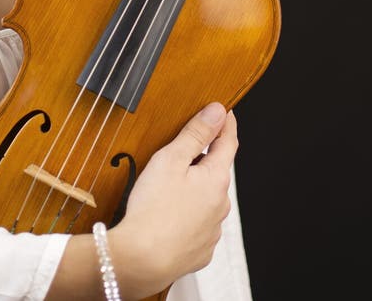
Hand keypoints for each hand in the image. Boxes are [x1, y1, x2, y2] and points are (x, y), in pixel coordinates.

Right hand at [108, 102, 237, 298]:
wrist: (142, 259)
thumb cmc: (153, 208)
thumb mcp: (172, 158)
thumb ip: (196, 133)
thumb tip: (217, 111)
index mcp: (216, 178)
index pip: (229, 142)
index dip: (225, 124)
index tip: (224, 112)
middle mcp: (221, 205)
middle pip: (216, 171)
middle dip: (203, 159)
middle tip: (182, 151)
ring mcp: (212, 229)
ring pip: (207, 198)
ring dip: (195, 188)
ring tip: (168, 186)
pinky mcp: (200, 249)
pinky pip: (198, 223)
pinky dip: (188, 213)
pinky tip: (169, 213)